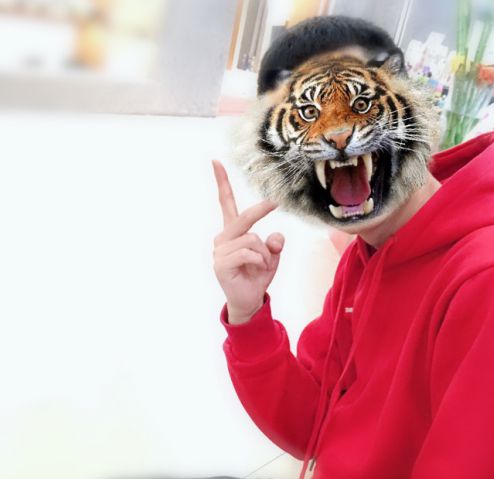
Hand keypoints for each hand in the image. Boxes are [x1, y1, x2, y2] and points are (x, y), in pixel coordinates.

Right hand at [211, 160, 283, 323]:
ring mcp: (220, 251)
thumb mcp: (272, 256)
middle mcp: (223, 238)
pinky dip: (259, 261)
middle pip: (244, 218)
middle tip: (275, 201)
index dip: (221, 182)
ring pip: (252, 240)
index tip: (216, 161)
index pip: (226, 203)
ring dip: (264, 254)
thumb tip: (276, 237)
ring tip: (261, 266)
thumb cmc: (257, 275)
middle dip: (261, 210)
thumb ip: (274, 244)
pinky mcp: (221, 264)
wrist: (249, 300)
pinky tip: (256, 269)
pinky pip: (248, 253)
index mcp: (233, 232)